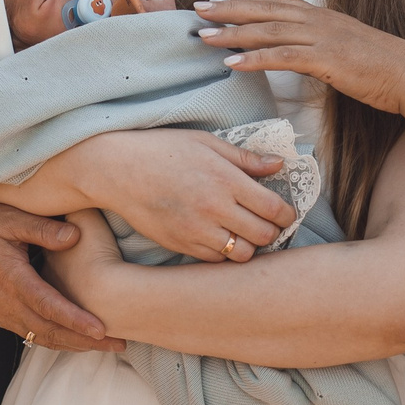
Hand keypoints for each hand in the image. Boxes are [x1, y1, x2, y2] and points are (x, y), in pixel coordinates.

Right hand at [0, 202, 121, 351]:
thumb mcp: (8, 218)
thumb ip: (42, 228)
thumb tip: (76, 236)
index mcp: (11, 279)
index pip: (48, 305)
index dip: (75, 320)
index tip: (102, 330)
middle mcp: (6, 303)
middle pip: (50, 331)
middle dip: (85, 342)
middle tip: (120, 344)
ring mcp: (1, 313)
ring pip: (41, 338)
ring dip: (73, 345)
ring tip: (106, 347)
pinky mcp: (0, 316)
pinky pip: (31, 334)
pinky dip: (56, 340)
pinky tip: (75, 341)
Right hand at [75, 128, 292, 262]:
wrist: (118, 170)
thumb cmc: (162, 150)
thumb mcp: (207, 143)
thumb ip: (245, 158)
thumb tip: (278, 164)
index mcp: (226, 180)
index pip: (274, 208)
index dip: (286, 214)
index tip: (285, 212)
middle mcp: (215, 208)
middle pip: (263, 235)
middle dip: (271, 231)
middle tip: (267, 223)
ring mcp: (197, 231)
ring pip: (241, 254)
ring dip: (249, 246)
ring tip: (244, 233)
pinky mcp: (181, 245)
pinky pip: (215, 261)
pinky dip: (224, 253)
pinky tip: (220, 238)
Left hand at [195, 0, 404, 116]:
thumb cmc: (383, 68)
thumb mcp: (347, 49)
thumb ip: (322, 46)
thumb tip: (302, 53)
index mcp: (322, 16)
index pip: (275, 2)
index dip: (243, 1)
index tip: (217, 1)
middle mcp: (319, 21)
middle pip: (264, 8)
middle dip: (228, 8)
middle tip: (197, 9)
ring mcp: (322, 38)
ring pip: (268, 30)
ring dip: (232, 32)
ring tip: (204, 36)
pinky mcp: (326, 59)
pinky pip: (282, 56)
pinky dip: (253, 58)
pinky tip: (231, 64)